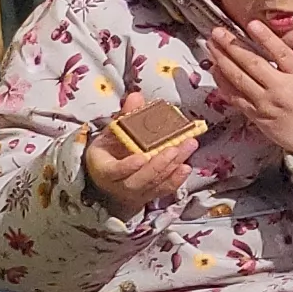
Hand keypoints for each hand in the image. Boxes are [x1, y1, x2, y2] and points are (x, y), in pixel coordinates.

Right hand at [82, 118, 198, 213]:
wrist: (109, 176)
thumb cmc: (110, 152)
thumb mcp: (111, 134)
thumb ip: (124, 117)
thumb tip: (136, 96)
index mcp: (104, 169)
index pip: (114, 171)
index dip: (127, 166)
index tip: (141, 157)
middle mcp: (119, 185)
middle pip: (139, 180)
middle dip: (158, 164)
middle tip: (174, 148)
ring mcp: (136, 193)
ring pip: (155, 183)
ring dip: (173, 166)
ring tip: (188, 147)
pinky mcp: (149, 195)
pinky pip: (164, 190)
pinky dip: (176, 179)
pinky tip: (186, 167)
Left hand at [203, 22, 292, 161]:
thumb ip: (291, 67)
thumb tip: (268, 50)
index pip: (280, 53)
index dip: (265, 37)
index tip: (251, 24)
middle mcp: (281, 90)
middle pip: (252, 64)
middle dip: (232, 46)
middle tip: (217, 33)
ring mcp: (266, 104)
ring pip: (238, 79)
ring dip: (222, 61)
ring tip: (211, 47)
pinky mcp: (256, 116)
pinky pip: (235, 98)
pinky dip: (223, 83)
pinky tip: (215, 72)